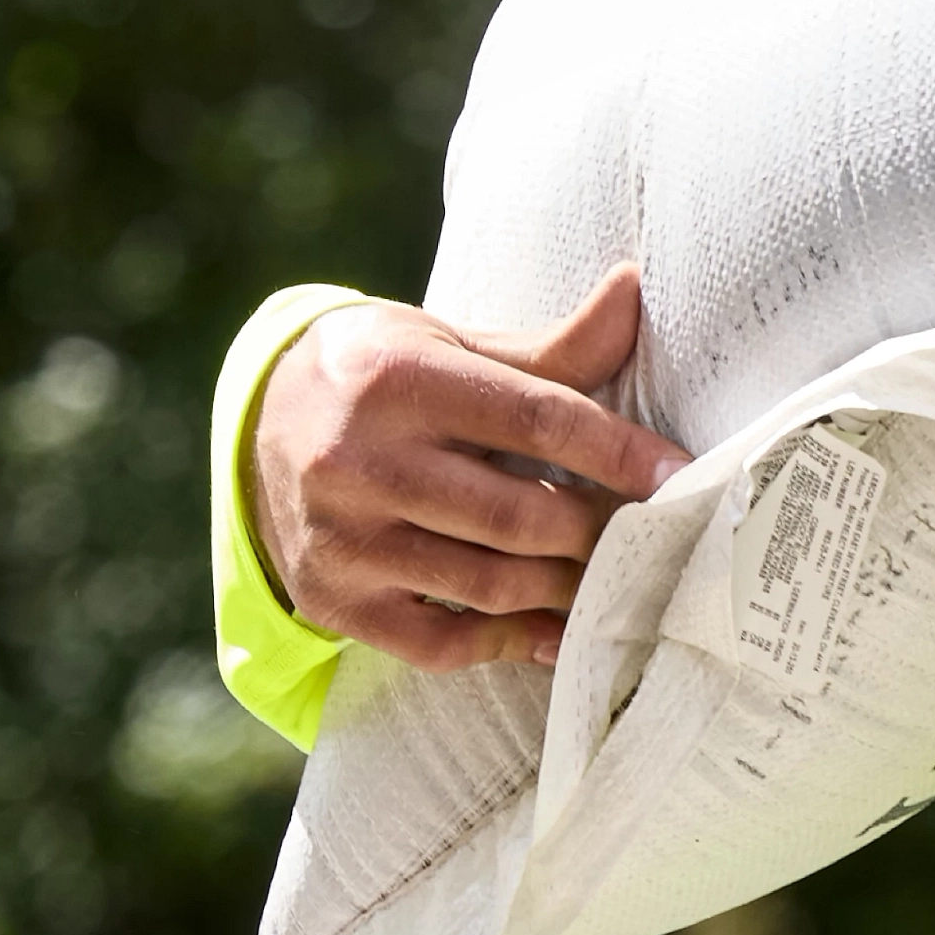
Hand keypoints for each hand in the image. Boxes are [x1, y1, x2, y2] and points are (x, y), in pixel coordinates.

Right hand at [246, 265, 684, 675]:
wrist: (254, 426)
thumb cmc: (380, 377)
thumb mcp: (449, 345)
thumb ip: (549, 347)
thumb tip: (633, 291)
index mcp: (397, 382)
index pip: (538, 420)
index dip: (620, 452)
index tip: (680, 474)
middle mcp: (358, 462)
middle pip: (522, 516)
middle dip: (600, 529)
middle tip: (652, 534)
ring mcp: (341, 539)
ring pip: (491, 585)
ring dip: (567, 587)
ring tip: (612, 575)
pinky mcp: (333, 600)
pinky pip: (443, 643)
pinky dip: (511, 640)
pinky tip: (553, 625)